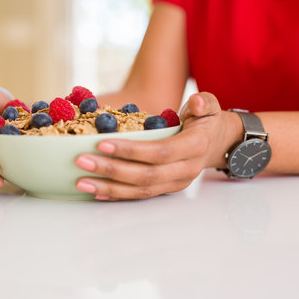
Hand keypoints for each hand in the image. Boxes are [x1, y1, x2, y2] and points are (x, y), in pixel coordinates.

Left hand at [74, 92, 242, 200]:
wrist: (217, 144)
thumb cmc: (206, 122)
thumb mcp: (210, 107)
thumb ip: (205, 102)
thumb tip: (197, 103)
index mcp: (194, 148)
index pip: (160, 152)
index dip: (131, 150)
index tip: (102, 143)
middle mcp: (184, 171)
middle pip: (145, 175)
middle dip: (111, 170)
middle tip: (81, 161)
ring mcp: (174, 183)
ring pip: (139, 190)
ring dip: (108, 187)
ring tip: (81, 182)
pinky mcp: (165, 189)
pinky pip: (139, 196)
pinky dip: (116, 195)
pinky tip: (95, 192)